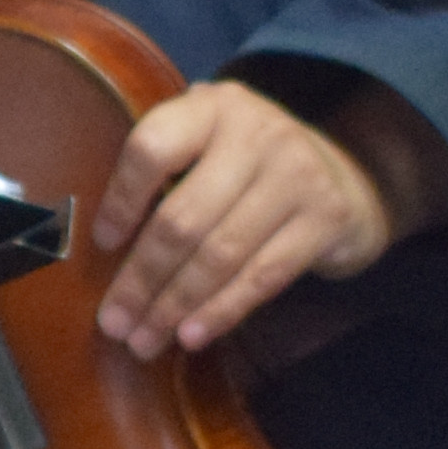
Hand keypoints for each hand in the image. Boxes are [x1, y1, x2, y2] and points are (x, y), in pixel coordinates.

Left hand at [88, 75, 447, 365]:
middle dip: (142, 279)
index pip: (152, 149)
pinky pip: (262, 276)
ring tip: (145, 340)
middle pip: (183, 217)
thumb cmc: (249, 170)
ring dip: (175, 306)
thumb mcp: (208, 146)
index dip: (122, 200)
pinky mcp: (326, 217)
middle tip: (114, 323)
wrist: (344, 178)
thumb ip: (164, 174)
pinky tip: (191, 336)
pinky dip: (222, 311)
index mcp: (212, 107)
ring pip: (221, 254)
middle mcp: (257, 132)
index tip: (103, 244)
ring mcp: (297, 173)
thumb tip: (102, 247)